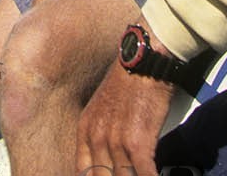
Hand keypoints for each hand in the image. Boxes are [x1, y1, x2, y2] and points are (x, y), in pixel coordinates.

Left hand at [77, 57, 174, 175]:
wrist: (144, 62)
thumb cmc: (130, 79)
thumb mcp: (103, 106)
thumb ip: (102, 131)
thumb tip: (109, 155)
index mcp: (86, 129)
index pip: (82, 171)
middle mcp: (97, 138)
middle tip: (126, 175)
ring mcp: (116, 142)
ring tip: (142, 175)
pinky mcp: (138, 143)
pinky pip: (143, 174)